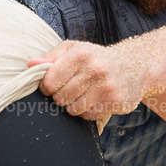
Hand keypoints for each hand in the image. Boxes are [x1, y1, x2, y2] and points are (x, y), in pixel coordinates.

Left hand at [28, 40, 149, 119]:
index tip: (52, 86)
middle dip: (61, 97)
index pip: (49, 81)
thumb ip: (50, 57)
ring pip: (73, 109)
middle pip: (60, 98)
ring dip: (74, 106)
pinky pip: (88, 116)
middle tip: (71, 89)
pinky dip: (87, 112)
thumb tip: (30, 64)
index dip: (46, 87)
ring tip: (83, 94)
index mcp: (80, 54)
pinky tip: (94, 100)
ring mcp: (107, 86)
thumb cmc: (97, 57)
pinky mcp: (115, 101)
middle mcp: (94, 69)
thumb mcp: (74, 49)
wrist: (135, 65)